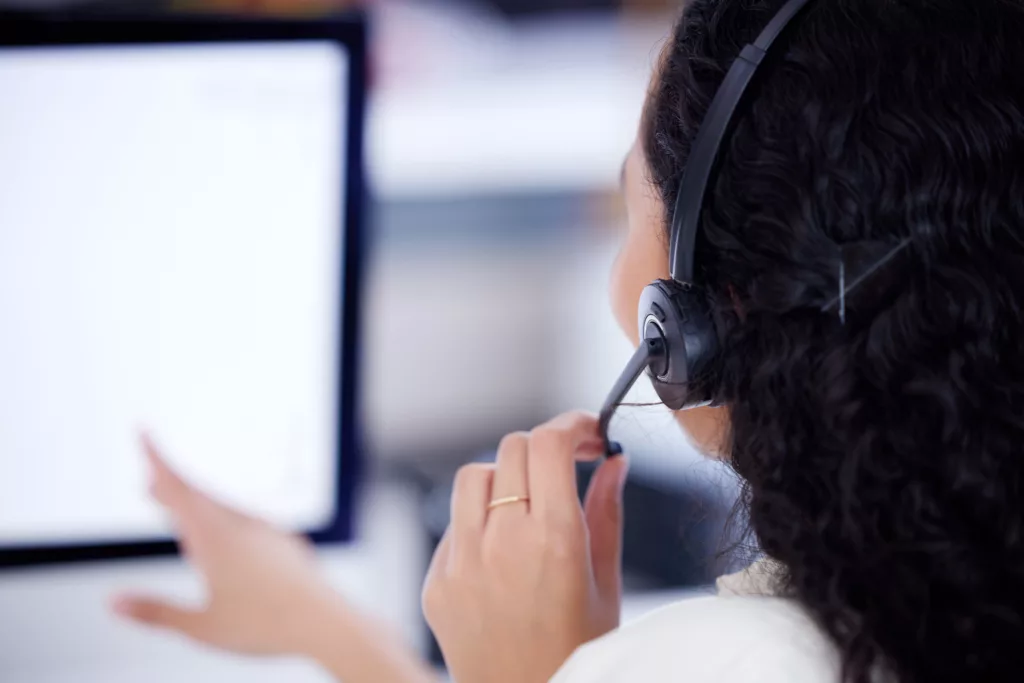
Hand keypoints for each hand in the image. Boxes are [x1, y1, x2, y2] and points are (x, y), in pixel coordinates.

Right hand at [112, 434, 342, 655]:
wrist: (325, 622)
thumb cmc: (266, 625)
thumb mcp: (200, 626)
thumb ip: (155, 612)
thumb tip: (113, 602)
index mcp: (214, 537)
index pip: (178, 489)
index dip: (157, 459)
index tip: (143, 431)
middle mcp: (240, 525)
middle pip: (198, 497)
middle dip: (171, 489)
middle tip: (150, 483)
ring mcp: (265, 532)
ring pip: (224, 509)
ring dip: (198, 507)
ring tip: (180, 512)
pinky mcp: (283, 543)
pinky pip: (246, 524)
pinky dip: (224, 522)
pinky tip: (224, 538)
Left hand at [422, 411, 628, 682]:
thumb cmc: (576, 652)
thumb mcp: (607, 583)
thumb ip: (608, 512)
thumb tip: (614, 462)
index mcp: (554, 539)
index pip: (549, 443)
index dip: (571, 425)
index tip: (587, 434)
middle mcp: (502, 542)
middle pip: (512, 447)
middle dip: (544, 448)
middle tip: (565, 467)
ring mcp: (461, 561)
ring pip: (474, 475)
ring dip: (505, 478)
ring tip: (527, 507)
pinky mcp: (436, 581)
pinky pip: (453, 525)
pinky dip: (479, 523)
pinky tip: (502, 555)